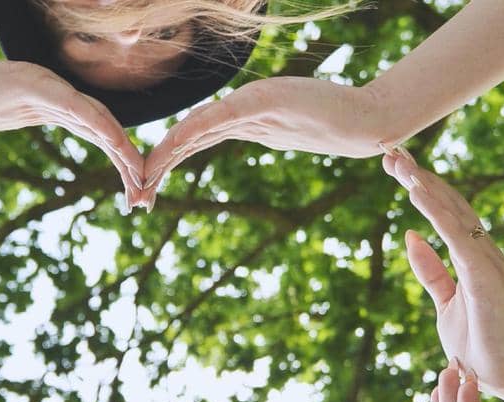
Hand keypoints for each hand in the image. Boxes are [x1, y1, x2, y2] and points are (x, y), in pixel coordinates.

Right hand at [0, 60, 144, 200]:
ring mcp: (38, 85)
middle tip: (149, 194)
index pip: (93, 129)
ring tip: (143, 176)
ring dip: (122, 148)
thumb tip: (6, 147)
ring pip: (95, 116)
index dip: (119, 157)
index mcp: (43, 106)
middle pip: (102, 125)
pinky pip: (72, 104)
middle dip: (129, 160)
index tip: (136, 192)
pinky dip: (98, 122)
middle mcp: (48, 95)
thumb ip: (1, 121)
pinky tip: (119, 142)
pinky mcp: (26, 80)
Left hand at [133, 78, 384, 207]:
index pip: (193, 139)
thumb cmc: (334, 123)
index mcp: (243, 121)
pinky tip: (176, 141)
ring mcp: (253, 105)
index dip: (166, 163)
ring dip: (168, 153)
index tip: (145, 192)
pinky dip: (197, 128)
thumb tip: (263, 138)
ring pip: (198, 127)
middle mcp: (241, 112)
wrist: (368, 118)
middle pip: (187, 137)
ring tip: (143, 178)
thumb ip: (270, 132)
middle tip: (134, 198)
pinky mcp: (267, 100)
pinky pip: (224, 115)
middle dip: (157, 166)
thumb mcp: (290, 132)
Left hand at [383, 148, 503, 393]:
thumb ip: (430, 270)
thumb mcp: (445, 300)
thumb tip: (410, 236)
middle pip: (448, 203)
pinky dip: (436, 211)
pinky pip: (456, 234)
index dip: (421, 187)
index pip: (445, 212)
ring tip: (399, 164)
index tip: (395, 166)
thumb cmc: (477, 341)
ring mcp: (485, 259)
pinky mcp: (484, 273)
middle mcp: (482, 250)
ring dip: (424, 186)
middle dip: (419, 177)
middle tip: (391, 152)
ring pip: (452, 212)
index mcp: (473, 255)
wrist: (501, 374)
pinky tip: (416, 191)